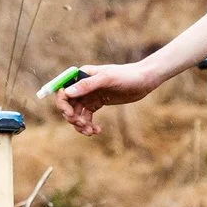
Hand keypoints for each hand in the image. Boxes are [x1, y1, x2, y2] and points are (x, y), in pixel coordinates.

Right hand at [42, 62, 166, 135]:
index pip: (63, 89)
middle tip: (82, 125)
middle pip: (68, 104)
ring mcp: (90, 95)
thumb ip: (87, 85)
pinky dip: (88, 125)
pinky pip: (87, 116)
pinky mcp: (97, 103)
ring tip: (91, 131)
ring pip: (77, 113)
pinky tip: (96, 131)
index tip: (70, 115)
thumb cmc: (126, 76)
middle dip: (72, 117)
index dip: (62, 103)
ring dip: (80, 124)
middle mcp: (83, 85)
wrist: (144, 81)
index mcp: (82, 75)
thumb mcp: (107, 79)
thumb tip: (67, 92)